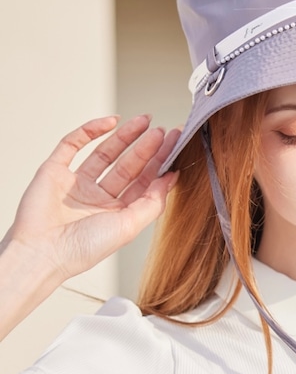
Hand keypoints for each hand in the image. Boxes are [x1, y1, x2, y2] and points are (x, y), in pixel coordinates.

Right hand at [3, 115, 179, 282]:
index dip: (160, 163)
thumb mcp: (129, 226)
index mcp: (118, 213)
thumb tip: (171, 178)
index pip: (144, 182)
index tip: (176, 146)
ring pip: (105, 153)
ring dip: (125, 136)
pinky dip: (91, 130)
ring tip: (145, 121)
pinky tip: (111, 122)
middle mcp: (99, 198)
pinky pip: (73, 144)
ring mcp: (77, 183)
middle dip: (147, 147)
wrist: (41, 252)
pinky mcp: (55, 171)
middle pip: (129, 166)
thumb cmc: (83, 248)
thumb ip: (153, 202)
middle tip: (164, 131)